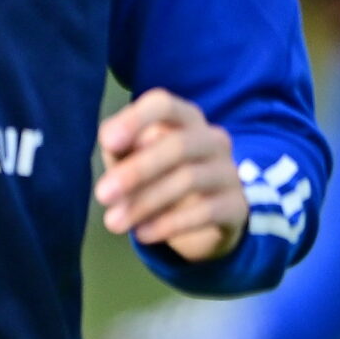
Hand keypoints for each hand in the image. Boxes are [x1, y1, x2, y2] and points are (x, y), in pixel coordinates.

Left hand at [95, 89, 247, 262]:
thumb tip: (110, 143)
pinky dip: (169, 224)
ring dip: (145, 203)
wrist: (202, 218)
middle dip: (136, 171)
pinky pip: (206, 212)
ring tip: (114, 223)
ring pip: (189, 180)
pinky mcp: (237, 205)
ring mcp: (229, 171)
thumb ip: (119, 148)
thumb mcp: (131, 158)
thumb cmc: (157, 175)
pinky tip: (142, 234)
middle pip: (177, 145)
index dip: (135, 120)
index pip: (163, 104)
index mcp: (182, 118)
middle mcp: (211, 138)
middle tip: (102, 195)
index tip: (109, 143)